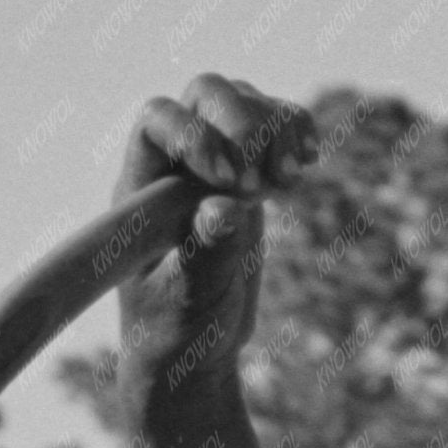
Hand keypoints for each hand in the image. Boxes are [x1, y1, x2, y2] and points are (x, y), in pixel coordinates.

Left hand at [115, 73, 318, 424]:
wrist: (196, 352)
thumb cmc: (175, 334)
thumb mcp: (187, 306)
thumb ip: (204, 259)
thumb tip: (221, 209)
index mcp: (139, 193)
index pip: (156, 122)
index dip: (194, 132)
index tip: (230, 179)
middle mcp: (174, 166)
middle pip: (205, 96)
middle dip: (244, 123)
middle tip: (266, 184)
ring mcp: (214, 162)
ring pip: (244, 102)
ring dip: (277, 127)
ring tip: (293, 180)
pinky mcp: (251, 172)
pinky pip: (275, 124)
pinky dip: (297, 133)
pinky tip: (308, 163)